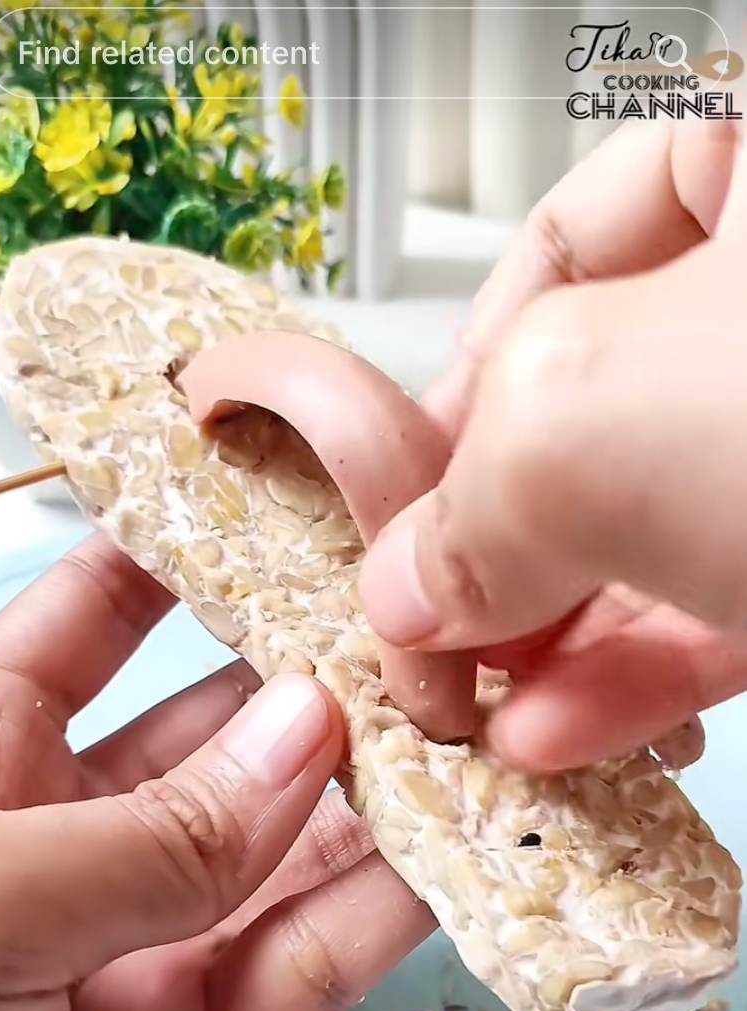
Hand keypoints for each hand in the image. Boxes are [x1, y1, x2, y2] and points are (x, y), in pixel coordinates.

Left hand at [0, 536, 433, 1010]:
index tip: (277, 501)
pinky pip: (292, 980)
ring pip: (272, 863)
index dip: (171, 562)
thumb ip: (148, 837)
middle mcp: (51, 854)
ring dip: (368, 810)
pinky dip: (375, 930)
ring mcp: (123, 962)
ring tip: (467, 746)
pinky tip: (449, 871)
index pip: (79, 629)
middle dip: (306, 691)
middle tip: (419, 643)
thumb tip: (299, 735)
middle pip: (204, 743)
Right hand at [360, 121, 746, 769]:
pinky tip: (556, 738)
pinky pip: (722, 612)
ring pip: (654, 536)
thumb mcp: (584, 423)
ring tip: (470, 715)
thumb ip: (465, 506)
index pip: (559, 249)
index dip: (453, 374)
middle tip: (426, 636)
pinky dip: (634, 682)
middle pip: (591, 419)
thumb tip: (406, 590)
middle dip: (495, 549)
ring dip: (548, 645)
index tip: (395, 488)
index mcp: (735, 173)